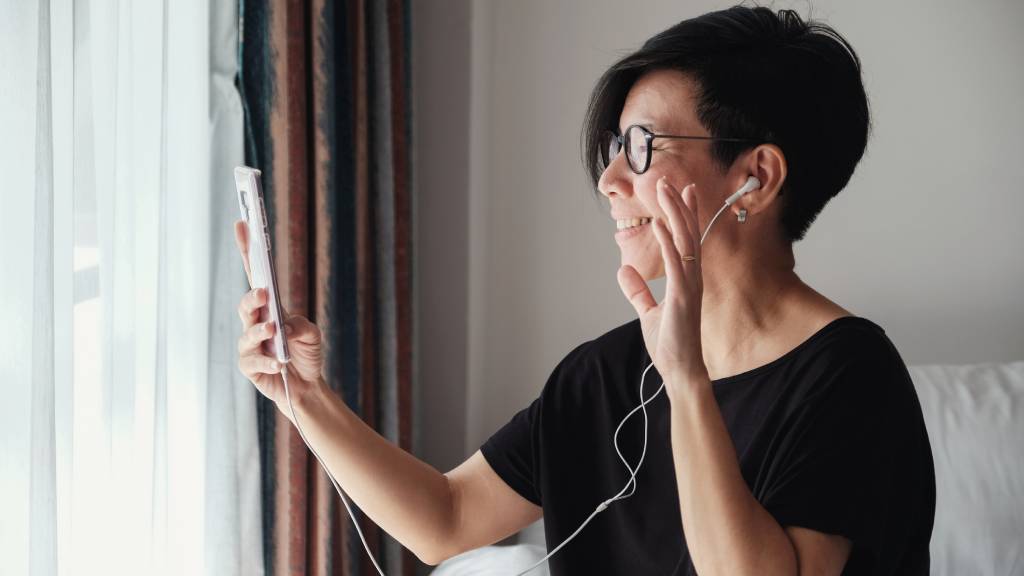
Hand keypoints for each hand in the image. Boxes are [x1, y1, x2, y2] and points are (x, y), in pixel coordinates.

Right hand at [234, 220, 323, 419]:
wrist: (307, 386)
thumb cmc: (306, 354)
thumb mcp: (312, 335)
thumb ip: (300, 326)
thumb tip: (283, 325)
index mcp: (270, 308)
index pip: (256, 276)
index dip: (247, 250)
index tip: (243, 224)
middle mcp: (255, 323)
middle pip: (246, 305)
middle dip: (252, 297)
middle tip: (264, 294)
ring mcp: (251, 346)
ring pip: (247, 334)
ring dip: (259, 330)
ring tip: (273, 330)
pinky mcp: (251, 367)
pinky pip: (252, 362)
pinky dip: (267, 362)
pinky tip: (278, 364)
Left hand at [616, 177, 708, 394]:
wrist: (680, 370)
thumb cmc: (670, 343)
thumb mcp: (648, 312)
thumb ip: (638, 291)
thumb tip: (623, 270)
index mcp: (686, 279)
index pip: (687, 239)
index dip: (685, 214)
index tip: (682, 190)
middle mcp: (692, 278)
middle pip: (688, 233)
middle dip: (679, 205)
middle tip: (669, 180)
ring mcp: (690, 286)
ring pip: (685, 241)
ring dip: (675, 214)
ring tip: (665, 190)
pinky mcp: (683, 297)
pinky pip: (677, 264)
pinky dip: (669, 243)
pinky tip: (661, 224)